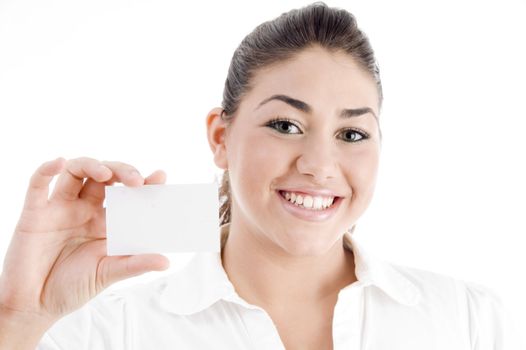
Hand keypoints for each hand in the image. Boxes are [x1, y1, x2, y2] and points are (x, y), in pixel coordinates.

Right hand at [0, 157, 169, 323]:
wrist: (35, 305)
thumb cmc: (72, 287)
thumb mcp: (108, 273)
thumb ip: (135, 264)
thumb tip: (166, 262)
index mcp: (105, 221)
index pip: (127, 194)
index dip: (144, 183)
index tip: (160, 176)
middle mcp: (85, 209)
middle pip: (104, 176)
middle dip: (122, 171)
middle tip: (136, 181)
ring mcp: (60, 208)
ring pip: (75, 171)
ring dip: (92, 165)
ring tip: (106, 173)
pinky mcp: (35, 213)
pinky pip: (38, 184)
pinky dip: (47, 169)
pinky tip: (59, 163)